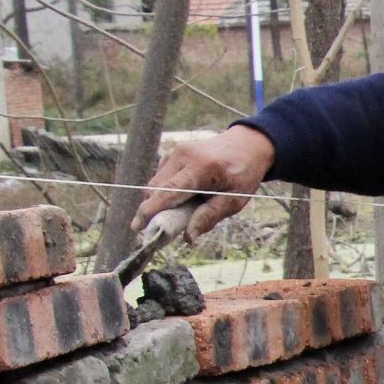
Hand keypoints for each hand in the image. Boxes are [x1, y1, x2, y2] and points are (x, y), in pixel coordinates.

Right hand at [138, 124, 275, 236]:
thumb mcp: (235, 199)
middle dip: (153, 211)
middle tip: (161, 231)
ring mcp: (175, 152)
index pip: (169, 191)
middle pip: (156, 189)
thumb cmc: (243, 174)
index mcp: (202, 167)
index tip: (136, 227)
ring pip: (155, 184)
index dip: (150, 211)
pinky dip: (165, 192)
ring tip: (180, 213)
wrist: (246, 146)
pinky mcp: (172, 154)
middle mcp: (183, 155)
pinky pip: (161, 178)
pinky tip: (184, 198)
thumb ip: (210, 216)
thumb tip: (188, 237)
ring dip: (160, 202)